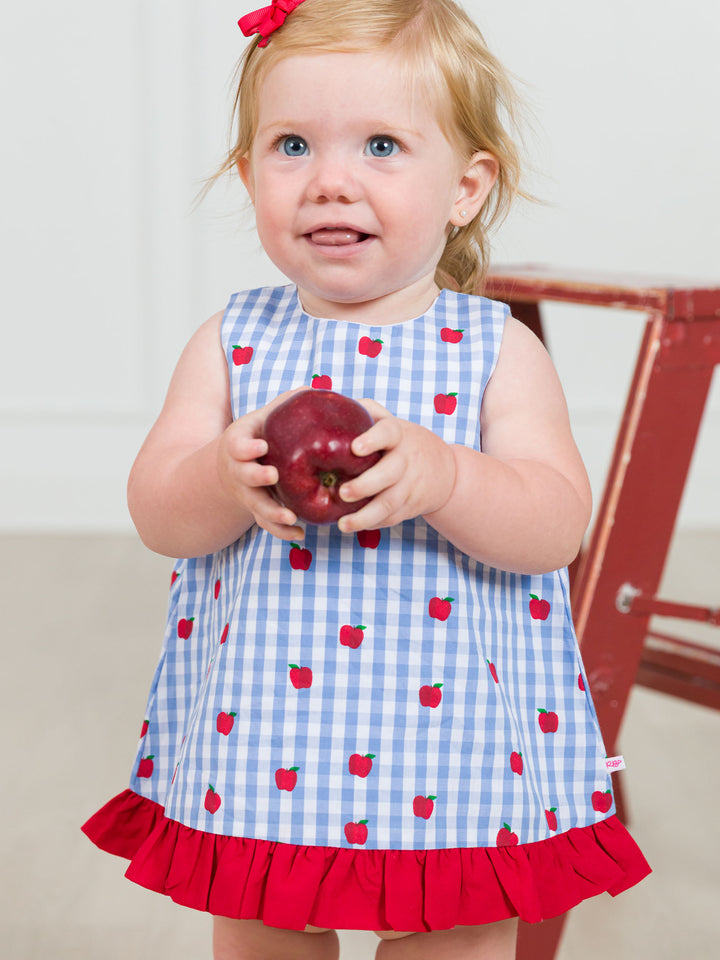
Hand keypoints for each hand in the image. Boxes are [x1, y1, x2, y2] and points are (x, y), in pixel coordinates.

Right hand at [216, 389, 306, 540]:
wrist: (233, 465)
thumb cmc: (258, 436)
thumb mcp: (264, 417)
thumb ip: (286, 404)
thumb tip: (319, 387)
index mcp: (239, 445)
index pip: (238, 445)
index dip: (247, 448)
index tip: (260, 446)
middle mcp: (239, 471)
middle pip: (244, 477)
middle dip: (256, 478)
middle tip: (273, 476)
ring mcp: (247, 494)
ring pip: (256, 507)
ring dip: (271, 513)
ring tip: (291, 517)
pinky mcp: (257, 511)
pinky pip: (267, 525)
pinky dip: (282, 532)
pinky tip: (301, 534)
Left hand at [335, 399, 456, 533]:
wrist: (443, 470)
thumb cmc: (401, 441)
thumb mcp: (388, 422)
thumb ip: (362, 412)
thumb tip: (320, 398)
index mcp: (398, 435)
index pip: (388, 433)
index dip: (373, 439)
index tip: (355, 448)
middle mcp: (405, 460)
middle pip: (389, 474)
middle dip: (365, 485)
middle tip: (342, 493)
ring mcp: (410, 485)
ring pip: (390, 503)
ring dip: (366, 515)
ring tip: (343, 524)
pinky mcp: (410, 506)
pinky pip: (391, 518)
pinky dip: (372, 524)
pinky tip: (352, 526)